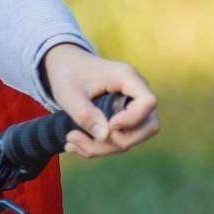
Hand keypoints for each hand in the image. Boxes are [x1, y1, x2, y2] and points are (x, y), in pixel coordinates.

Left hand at [41, 43, 159, 157]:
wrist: (65, 65)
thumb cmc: (67, 74)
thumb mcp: (68, 94)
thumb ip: (85, 114)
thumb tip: (106, 137)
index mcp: (127, 77)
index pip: (148, 102)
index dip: (132, 119)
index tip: (108, 123)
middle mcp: (135, 92)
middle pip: (147, 126)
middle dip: (115, 142)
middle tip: (77, 135)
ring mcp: (132, 106)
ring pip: (133, 137)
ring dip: (102, 148)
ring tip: (69, 140)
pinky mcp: (124, 118)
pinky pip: (121, 139)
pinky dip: (99, 147)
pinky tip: (73, 144)